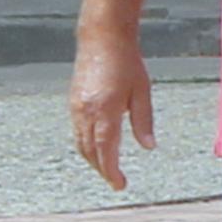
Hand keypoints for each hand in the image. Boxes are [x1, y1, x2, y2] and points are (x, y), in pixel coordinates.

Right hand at [68, 35, 154, 190]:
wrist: (102, 37)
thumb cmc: (126, 62)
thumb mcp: (142, 92)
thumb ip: (144, 121)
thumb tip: (148, 146)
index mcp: (106, 110)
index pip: (106, 150)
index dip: (111, 171)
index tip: (119, 184)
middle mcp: (87, 111)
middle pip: (91, 152)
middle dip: (102, 169)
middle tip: (115, 180)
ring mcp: (76, 107)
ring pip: (81, 143)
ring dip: (93, 159)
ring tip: (107, 168)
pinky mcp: (72, 102)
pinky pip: (77, 131)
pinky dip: (86, 145)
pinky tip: (97, 147)